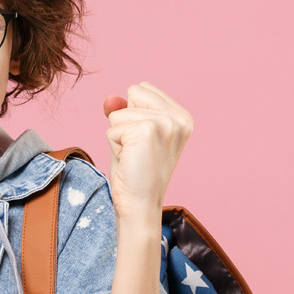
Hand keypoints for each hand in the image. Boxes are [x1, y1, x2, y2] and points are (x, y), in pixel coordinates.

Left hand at [102, 82, 192, 217]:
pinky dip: (114, 144)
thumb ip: (123, 110)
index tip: (143, 141)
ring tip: (134, 155)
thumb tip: (110, 99)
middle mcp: (179, 118)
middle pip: (133, 92)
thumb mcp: (131, 133)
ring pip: (119, 111)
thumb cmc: (136, 171)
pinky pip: (112, 127)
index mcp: (183, 116)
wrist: (140, 204)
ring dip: (119, 135)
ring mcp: (165, 123)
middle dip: (125, 120)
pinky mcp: (147, 131)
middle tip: (136, 149)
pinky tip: (129, 160)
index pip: (142, 89)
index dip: (133, 114)